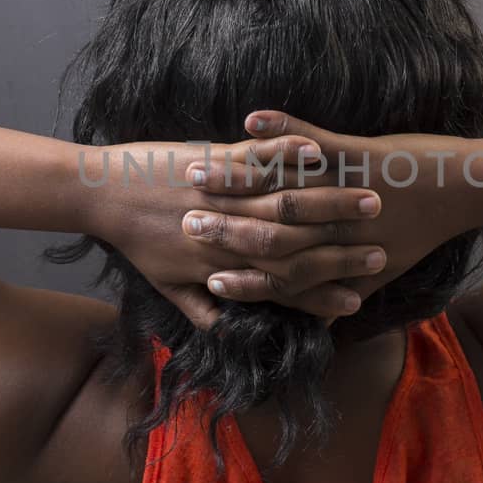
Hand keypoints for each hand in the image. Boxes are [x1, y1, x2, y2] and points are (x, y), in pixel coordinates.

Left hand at [84, 132, 387, 328]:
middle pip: (299, 243)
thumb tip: (228, 332)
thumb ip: (201, 310)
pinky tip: (319, 153)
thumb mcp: (165, 286)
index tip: (359, 298)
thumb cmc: (133, 239)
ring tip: (372, 198)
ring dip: (333, 199)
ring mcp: (224, 194)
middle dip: (345, 246)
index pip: (285, 286)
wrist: (98, 194)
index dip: (324, 293)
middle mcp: (229, 233)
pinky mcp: (215, 158)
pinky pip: (259, 154)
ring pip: (287, 198)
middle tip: (383, 247)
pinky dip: (290, 150)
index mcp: (222, 267)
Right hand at [181, 111, 482, 307]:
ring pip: (280, 189)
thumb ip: (348, 291)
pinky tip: (250, 118)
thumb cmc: (426, 228)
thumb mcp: (384, 269)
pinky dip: (281, 130)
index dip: (236, 276)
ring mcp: (343, 191)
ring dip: (235, 176)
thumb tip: (324, 320)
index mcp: (339, 259)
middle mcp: (335, 232)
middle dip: (218, 227)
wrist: (469, 190)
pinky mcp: (358, 155)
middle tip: (182, 222)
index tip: (202, 273)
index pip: (275, 275)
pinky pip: (312, 141)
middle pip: (264, 234)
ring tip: (195, 170)